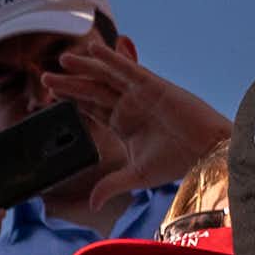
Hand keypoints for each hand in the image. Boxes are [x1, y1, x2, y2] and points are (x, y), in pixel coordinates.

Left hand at [44, 48, 230, 207]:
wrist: (209, 153)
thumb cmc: (178, 162)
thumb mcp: (137, 176)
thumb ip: (111, 185)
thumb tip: (92, 206)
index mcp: (122, 122)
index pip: (91, 107)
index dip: (72, 99)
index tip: (50, 95)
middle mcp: (128, 105)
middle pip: (92, 90)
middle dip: (70, 83)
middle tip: (45, 77)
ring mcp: (140, 94)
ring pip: (106, 76)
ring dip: (85, 66)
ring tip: (63, 59)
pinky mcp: (153, 86)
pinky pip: (128, 68)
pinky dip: (112, 58)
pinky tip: (94, 49)